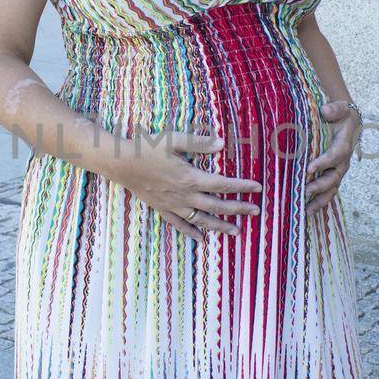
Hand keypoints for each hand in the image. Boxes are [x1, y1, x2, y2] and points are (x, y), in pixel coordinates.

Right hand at [114, 127, 261, 240]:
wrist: (120, 163)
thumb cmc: (147, 148)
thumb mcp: (174, 139)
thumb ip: (199, 143)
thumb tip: (222, 143)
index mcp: (190, 178)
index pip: (223, 184)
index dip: (242, 187)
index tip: (257, 188)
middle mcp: (184, 196)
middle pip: (217, 206)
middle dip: (238, 209)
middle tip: (255, 211)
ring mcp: (173, 205)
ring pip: (202, 220)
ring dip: (221, 226)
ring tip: (236, 231)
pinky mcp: (162, 209)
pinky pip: (180, 225)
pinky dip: (191, 232)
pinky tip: (201, 239)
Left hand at [305, 100, 359, 215]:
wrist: (347, 122)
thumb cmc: (341, 115)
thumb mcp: (340, 108)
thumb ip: (335, 108)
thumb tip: (326, 110)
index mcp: (345, 144)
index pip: (336, 154)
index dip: (324, 162)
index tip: (310, 167)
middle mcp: (343, 161)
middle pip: (335, 177)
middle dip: (320, 185)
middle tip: (305, 190)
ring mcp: (338, 171)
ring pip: (331, 189)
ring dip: (319, 201)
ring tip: (306, 211)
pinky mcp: (332, 177)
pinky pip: (327, 193)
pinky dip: (319, 203)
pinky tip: (306, 213)